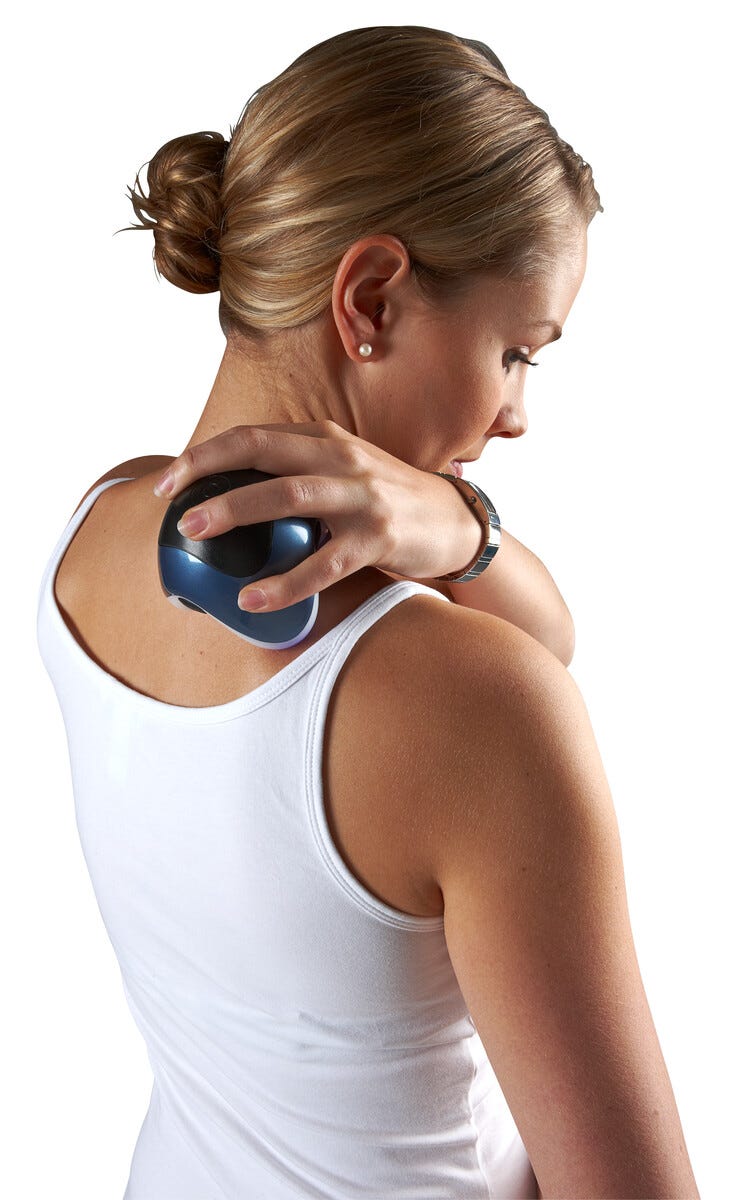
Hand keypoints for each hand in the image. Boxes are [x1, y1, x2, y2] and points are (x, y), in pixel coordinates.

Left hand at [152, 420, 482, 610]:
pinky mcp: (379, 538)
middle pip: (262, 453)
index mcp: (325, 439)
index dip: (205, 454)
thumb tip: (225, 498)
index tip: (169, 480)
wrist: (455, 521)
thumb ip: (293, 472)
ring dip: (235, 511)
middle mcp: (341, 459)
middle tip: (172, 503)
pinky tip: (253, 599)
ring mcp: (362, 497)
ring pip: (288, 497)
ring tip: (196, 532)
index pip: (253, 436)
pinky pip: (323, 564)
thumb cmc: (386, 500)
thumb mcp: (341, 470)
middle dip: (208, 473)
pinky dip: (285, 584)